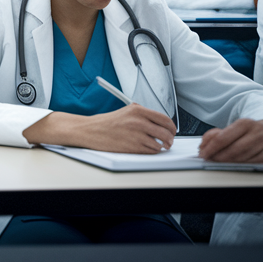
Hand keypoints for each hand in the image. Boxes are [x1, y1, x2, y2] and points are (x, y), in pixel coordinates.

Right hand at [25, 105, 176, 153]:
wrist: (90, 130)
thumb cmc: (106, 122)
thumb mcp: (125, 111)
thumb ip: (142, 114)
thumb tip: (160, 121)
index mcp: (137, 110)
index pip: (164, 118)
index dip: (171, 126)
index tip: (172, 130)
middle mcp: (138, 121)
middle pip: (166, 132)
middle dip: (170, 138)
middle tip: (168, 141)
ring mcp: (136, 135)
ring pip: (160, 143)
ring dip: (161, 146)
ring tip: (158, 145)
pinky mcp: (133, 147)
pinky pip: (151, 151)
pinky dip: (153, 151)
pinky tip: (148, 148)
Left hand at [198, 118, 262, 162]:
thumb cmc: (256, 132)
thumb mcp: (238, 129)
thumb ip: (219, 134)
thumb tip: (204, 144)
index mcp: (245, 123)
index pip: (223, 137)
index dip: (210, 148)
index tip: (202, 154)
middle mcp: (257, 131)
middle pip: (233, 149)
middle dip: (219, 157)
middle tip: (210, 160)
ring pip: (245, 157)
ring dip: (231, 162)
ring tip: (221, 163)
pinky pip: (259, 162)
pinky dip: (247, 165)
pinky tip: (240, 165)